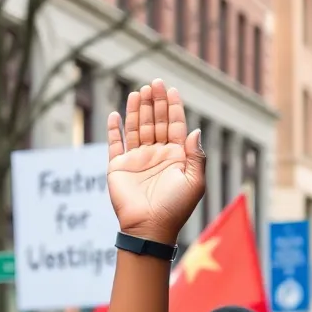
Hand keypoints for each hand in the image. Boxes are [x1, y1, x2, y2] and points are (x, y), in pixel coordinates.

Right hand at [106, 80, 204, 244]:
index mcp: (176, 157)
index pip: (175, 126)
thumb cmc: (175, 208)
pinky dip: (115, 129)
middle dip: (156, 103)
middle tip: (154, 83)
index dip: (173, 108)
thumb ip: (196, 156)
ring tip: (139, 92)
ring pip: (137, 128)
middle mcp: (157, 155)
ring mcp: (137, 159)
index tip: (171, 90)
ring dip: (138, 110)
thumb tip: (195, 130)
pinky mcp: (119, 166)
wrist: (149, 227)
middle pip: (156, 122)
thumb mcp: (194, 182)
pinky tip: (116, 114)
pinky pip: (115, 143)